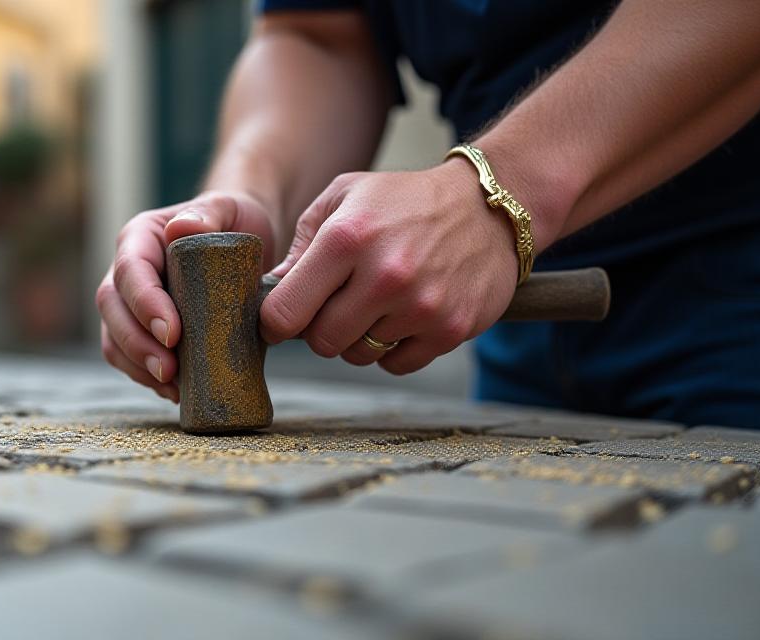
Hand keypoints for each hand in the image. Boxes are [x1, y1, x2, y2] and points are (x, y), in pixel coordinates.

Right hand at [97, 191, 276, 401]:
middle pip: (112, 309)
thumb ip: (208, 213)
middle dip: (136, 343)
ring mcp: (128, 304)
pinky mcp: (140, 332)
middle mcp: (125, 272)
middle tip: (170, 370)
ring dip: (137, 366)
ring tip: (172, 386)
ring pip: (113, 339)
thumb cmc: (234, 224)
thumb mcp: (229, 208)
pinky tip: (176, 391)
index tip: (173, 333)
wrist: (242, 245)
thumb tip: (181, 227)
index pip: (130, 271)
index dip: (145, 304)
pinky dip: (147, 377)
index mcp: (140, 238)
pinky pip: (129, 359)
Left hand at [260, 161, 518, 373]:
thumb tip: (272, 291)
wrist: (487, 206)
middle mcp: (384, 275)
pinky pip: (396, 365)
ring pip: (359, 356)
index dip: (275, 321)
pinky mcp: (450, 329)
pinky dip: (392, 349)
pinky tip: (402, 316)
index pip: (285, 311)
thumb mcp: (344, 197)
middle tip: (336, 305)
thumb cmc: (403, 201)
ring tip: (376, 303)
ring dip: (359, 338)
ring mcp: (420, 306)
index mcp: (346, 238)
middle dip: (319, 329)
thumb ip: (301, 244)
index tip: (280, 319)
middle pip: (321, 342)